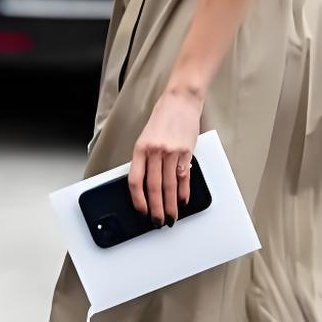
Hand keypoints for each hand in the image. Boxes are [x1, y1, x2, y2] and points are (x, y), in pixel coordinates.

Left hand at [129, 88, 201, 225]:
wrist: (180, 101)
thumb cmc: (163, 118)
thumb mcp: (146, 138)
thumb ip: (145, 159)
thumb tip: (146, 185)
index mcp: (141, 148)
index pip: (135, 180)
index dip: (138, 199)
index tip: (141, 210)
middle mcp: (155, 151)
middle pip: (154, 187)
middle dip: (156, 208)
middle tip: (158, 221)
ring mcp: (171, 152)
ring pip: (170, 186)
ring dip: (170, 205)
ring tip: (171, 216)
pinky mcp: (186, 152)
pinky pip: (184, 177)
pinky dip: (183, 192)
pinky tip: (182, 201)